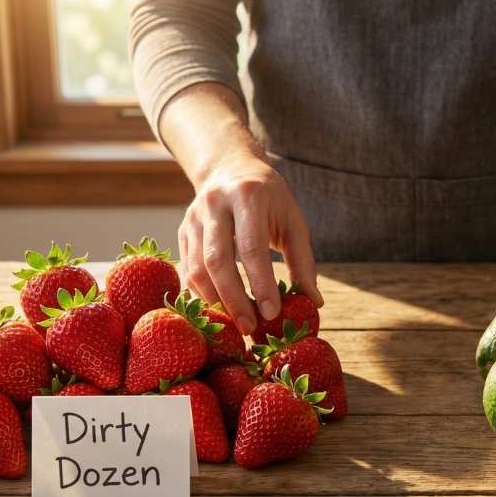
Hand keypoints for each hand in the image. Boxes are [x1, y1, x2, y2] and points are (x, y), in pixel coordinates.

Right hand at [177, 152, 321, 334]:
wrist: (229, 168)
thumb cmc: (269, 199)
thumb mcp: (292, 221)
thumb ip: (302, 261)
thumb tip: (313, 302)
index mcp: (248, 197)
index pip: (251, 248)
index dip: (261, 284)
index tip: (272, 313)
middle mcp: (215, 205)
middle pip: (217, 261)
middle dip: (234, 300)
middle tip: (250, 328)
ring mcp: (193, 219)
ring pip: (197, 269)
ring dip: (216, 302)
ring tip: (236, 324)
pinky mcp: (182, 233)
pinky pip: (187, 271)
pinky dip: (203, 295)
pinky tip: (220, 310)